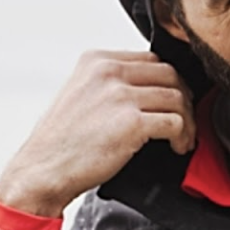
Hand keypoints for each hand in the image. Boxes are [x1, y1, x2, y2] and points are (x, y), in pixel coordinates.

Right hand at [0, 50, 195, 216]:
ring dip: (186, 120)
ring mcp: (120, 96)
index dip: (167, 82)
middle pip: (168, 74)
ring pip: (176, 98)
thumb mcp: (78, 93)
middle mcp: (108, 72)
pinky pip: (175, 122)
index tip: (171, 101)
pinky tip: (176, 147)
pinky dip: (182, 136)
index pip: (150, 59)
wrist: (42, 170)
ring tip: (182, 139)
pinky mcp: (132, 123)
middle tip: (183, 120)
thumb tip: (148, 88)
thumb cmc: (60, 141)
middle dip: (182, 98)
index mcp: (95, 60)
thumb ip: (108, 83)